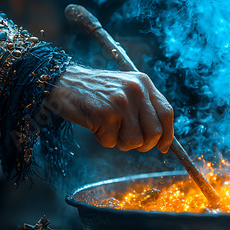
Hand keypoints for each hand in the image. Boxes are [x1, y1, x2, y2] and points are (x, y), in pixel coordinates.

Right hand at [45, 65, 173, 152]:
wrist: (61, 83)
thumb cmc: (95, 92)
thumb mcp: (125, 90)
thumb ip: (143, 108)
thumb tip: (162, 138)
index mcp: (143, 82)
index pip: (167, 112)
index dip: (168, 134)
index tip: (163, 147)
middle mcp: (136, 89)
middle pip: (155, 132)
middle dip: (144, 144)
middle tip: (129, 142)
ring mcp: (121, 101)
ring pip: (135, 141)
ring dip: (121, 143)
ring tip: (109, 129)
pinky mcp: (105, 113)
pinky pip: (112, 142)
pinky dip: (104, 140)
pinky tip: (95, 125)